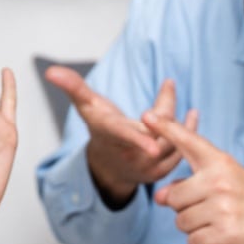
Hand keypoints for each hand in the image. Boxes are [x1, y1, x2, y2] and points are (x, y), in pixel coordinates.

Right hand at [43, 67, 195, 206]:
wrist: (109, 165)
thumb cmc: (100, 127)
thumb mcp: (87, 106)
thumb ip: (73, 86)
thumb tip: (51, 70)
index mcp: (111, 137)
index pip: (124, 137)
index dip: (137, 139)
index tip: (151, 146)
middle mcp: (129, 156)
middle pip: (157, 130)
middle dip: (166, 107)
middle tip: (168, 86)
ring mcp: (146, 168)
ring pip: (172, 141)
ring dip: (179, 119)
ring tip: (178, 98)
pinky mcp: (161, 173)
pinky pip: (181, 152)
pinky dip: (188, 132)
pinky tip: (192, 115)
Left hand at [144, 112, 243, 243]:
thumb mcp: (222, 181)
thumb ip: (188, 184)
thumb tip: (159, 197)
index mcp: (219, 162)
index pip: (189, 141)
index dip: (166, 128)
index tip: (146, 115)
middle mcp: (220, 180)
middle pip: (173, 198)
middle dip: (184, 209)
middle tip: (210, 209)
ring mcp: (223, 206)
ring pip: (181, 222)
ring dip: (194, 227)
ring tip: (217, 221)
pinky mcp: (226, 232)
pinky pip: (193, 242)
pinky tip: (219, 236)